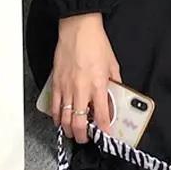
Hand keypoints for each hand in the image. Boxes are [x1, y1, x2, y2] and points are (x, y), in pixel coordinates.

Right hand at [52, 12, 121, 142]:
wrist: (78, 29)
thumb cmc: (96, 43)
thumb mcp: (113, 63)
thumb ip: (114, 81)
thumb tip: (115, 94)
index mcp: (99, 84)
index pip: (103, 115)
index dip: (104, 129)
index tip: (106, 135)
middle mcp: (82, 90)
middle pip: (79, 123)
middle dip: (83, 136)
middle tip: (86, 139)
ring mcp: (67, 88)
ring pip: (65, 119)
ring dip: (69, 130)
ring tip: (74, 133)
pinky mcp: (56, 84)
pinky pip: (55, 107)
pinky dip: (57, 118)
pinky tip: (61, 120)